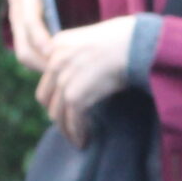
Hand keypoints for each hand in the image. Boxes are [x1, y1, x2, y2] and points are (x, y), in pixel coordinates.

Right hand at [5, 0, 63, 71]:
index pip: (30, 22)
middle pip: (24, 48)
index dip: (41, 38)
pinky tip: (60, 68)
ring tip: (63, 75)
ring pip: (25, 55)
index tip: (55, 51)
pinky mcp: (21, 33)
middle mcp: (16, 14)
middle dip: (42, 62)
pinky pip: (29, 53)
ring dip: (42, 67)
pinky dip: (42, 64)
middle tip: (64, 73)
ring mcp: (17, 25)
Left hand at [37, 17, 137, 149]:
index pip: (47, 76)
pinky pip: (72, 121)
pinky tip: (83, 141)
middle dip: (57, 114)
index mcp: (56, 45)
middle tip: (70, 125)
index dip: (54, 94)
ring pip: (57, 114)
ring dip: (66, 129)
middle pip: (46, 98)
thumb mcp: (92, 39)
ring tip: (76, 139)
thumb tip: (83, 78)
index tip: (66, 106)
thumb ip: (78, 55)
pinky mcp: (75, 96)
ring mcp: (63, 80)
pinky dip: (77, 134)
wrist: (135, 43)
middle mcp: (54, 62)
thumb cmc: (125, 39)